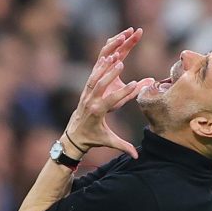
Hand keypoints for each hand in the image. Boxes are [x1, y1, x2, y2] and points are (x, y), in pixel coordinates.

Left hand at [65, 28, 153, 158]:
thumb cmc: (93, 139)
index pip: (111, 101)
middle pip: (101, 85)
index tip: (137, 84)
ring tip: (116, 53)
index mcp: (97, 113)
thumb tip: (137, 157)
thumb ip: (122, 147)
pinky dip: (100, 65)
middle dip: (111, 74)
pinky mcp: (86, 90)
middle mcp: (90, 101)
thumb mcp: (108, 142)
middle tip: (122, 62)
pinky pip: (92, 74)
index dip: (124, 93)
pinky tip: (108, 54)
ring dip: (105, 65)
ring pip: (95, 76)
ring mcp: (86, 94)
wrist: (74, 136)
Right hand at [93, 28, 153, 100]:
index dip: (129, 41)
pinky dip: (110, 70)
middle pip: (111, 49)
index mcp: (110, 69)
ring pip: (104, 57)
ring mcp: (96, 76)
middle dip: (121, 39)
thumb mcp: (126, 95)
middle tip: (131, 30)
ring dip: (114, 48)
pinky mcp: (94, 87)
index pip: (121, 51)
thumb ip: (137, 87)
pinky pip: (103, 76)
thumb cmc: (108, 105)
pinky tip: (117, 61)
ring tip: (123, 40)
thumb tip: (152, 80)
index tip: (139, 31)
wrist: (90, 118)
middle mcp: (102, 70)